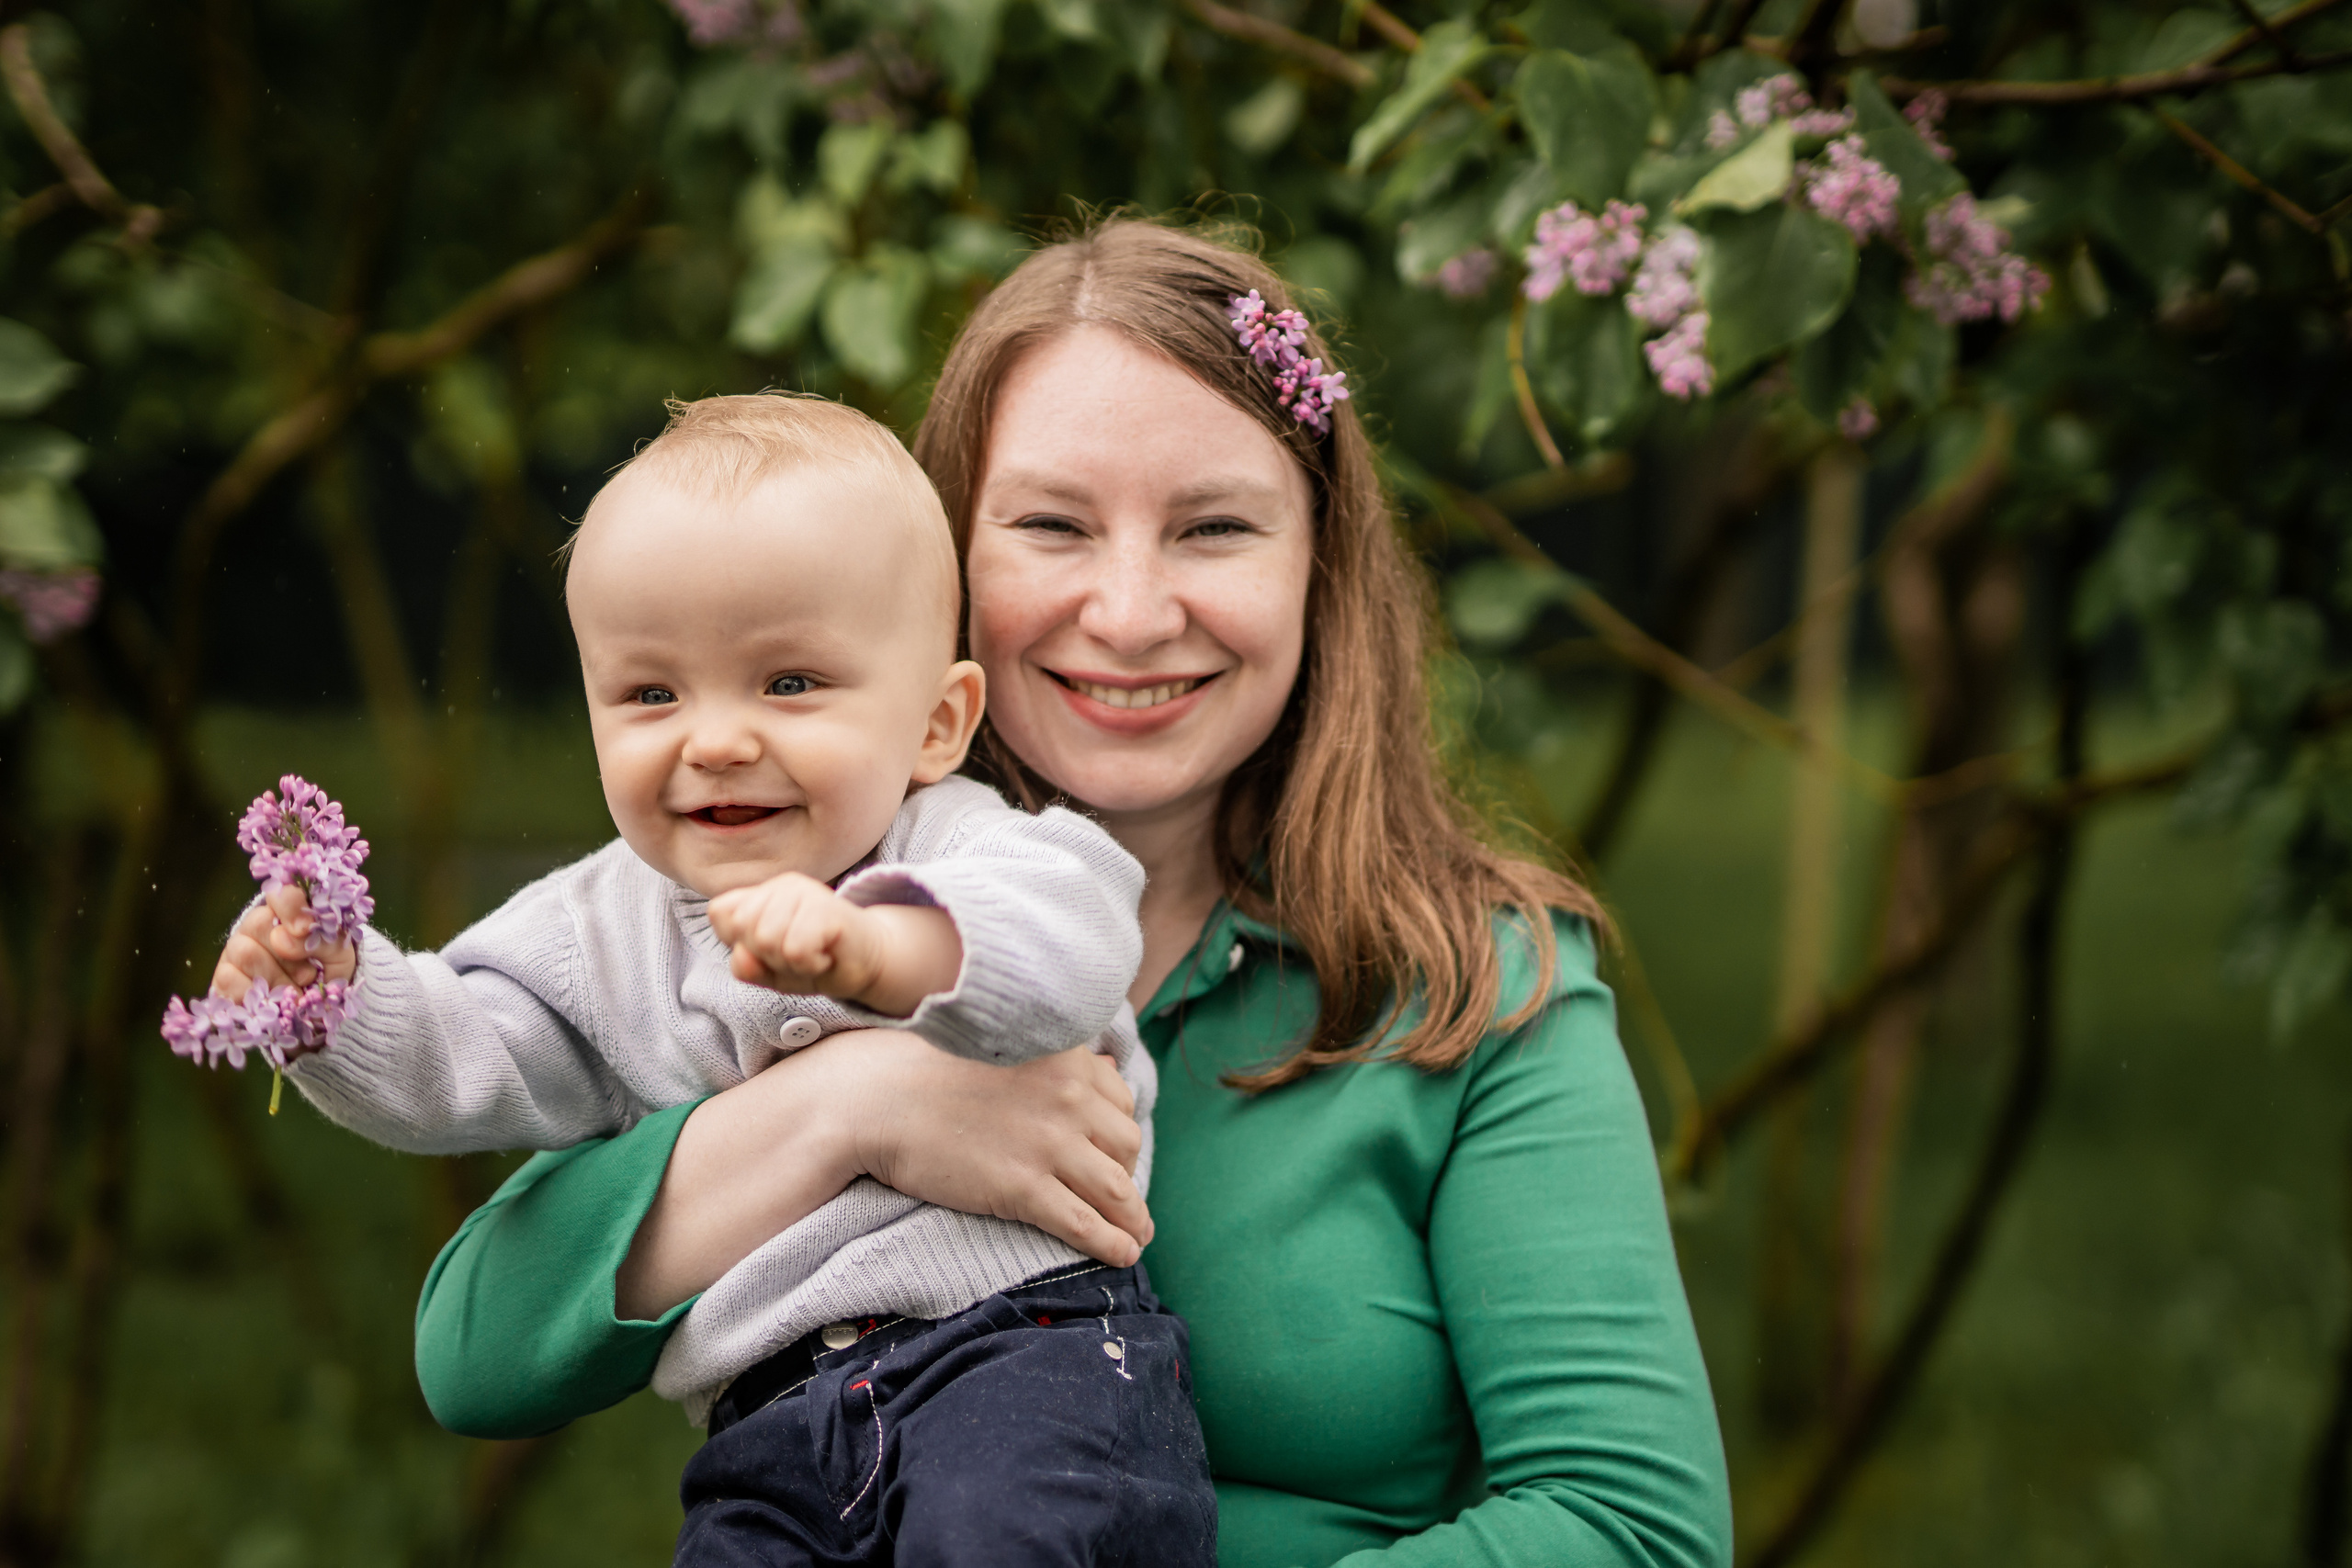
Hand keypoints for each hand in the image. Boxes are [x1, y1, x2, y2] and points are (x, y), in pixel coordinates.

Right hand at [211, 884, 356, 1000]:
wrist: (315, 1016)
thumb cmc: (328, 976)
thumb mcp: (340, 957)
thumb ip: (323, 940)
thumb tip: (282, 939)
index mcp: (288, 914)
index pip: (281, 894)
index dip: (290, 908)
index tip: (305, 929)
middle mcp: (256, 927)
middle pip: (259, 923)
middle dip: (288, 955)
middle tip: (307, 975)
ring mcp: (234, 952)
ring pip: (245, 953)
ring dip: (277, 979)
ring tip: (295, 993)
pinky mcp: (222, 979)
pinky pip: (230, 980)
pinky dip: (257, 996)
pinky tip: (272, 1003)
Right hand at [617, 1030, 1150, 1317]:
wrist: (875, 1098)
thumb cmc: (926, 1069)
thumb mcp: (1002, 1046)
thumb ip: (1056, 1058)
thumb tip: (1108, 1070)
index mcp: (1065, 1058)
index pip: (1120, 1102)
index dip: (1121, 1132)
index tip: (1115, 1153)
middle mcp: (1068, 1098)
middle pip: (1127, 1146)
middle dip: (1130, 1174)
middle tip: (1123, 1197)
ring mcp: (1049, 1145)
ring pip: (1116, 1189)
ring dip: (1135, 1219)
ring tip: (1137, 1237)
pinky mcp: (1024, 1188)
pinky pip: (1085, 1222)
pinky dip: (1112, 1242)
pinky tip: (1122, 1255)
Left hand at [709, 872, 887, 994]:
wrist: (870, 964)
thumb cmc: (817, 962)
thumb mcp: (771, 972)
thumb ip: (746, 967)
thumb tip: (741, 955)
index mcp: (763, 892)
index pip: (721, 913)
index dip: (739, 941)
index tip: (771, 948)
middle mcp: (783, 885)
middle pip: (743, 929)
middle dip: (767, 955)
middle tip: (797, 954)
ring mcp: (807, 893)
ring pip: (766, 940)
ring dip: (790, 961)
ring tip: (812, 954)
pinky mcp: (827, 908)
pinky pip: (795, 949)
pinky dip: (809, 964)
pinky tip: (825, 955)